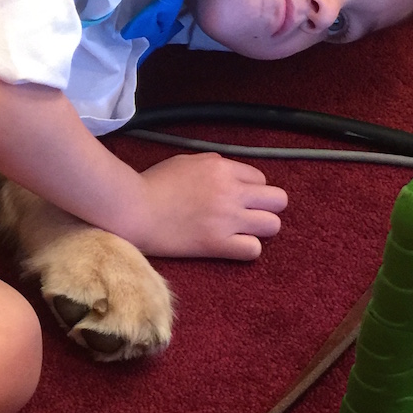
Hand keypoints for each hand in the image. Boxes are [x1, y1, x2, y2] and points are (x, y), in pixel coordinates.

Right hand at [128, 152, 286, 259]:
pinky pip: (254, 250)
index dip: (251, 190)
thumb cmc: (152, 184)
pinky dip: (246, 249)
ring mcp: (226, 219)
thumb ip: (211, 164)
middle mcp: (231, 192)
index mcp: (222, 168)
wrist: (133, 209)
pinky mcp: (217, 244)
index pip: (260, 178)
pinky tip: (231, 246)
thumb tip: (227, 170)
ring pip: (273, 225)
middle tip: (249, 215)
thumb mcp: (184, 161)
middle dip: (267, 207)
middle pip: (279, 200)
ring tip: (242, 232)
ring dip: (260, 229)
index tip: (236, 198)